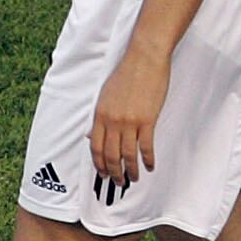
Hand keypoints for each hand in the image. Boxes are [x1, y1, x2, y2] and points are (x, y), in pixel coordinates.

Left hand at [89, 43, 168, 191]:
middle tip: (118, 182)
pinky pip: (146, 146)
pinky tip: (150, 166)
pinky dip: (147, 160)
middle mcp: (112, 121)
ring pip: (127, 155)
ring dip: (131, 170)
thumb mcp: (106, 95)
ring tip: (134, 178)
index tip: (103, 174)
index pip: (96, 147)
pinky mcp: (147, 120)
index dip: (99, 164)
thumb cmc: (127, 73)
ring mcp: (129, 122)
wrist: (144, 58)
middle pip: (110, 155)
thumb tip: (91, 136)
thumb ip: (99, 118)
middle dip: (113, 173)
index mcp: (100, 115)